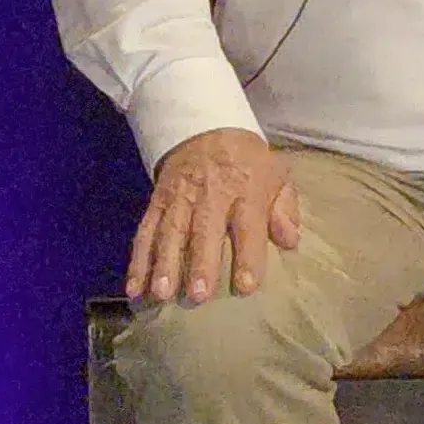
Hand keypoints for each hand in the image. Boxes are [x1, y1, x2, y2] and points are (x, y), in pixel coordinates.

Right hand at [126, 128, 300, 305]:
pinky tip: (134, 287)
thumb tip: (290, 242)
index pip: (248, 225)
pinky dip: (138, 259)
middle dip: (200, 263)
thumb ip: (284, 210)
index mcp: (246, 190)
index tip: (246, 286)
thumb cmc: (247, 163)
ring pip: (170, 231)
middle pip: (204, 230)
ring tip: (161, 294)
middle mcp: (211, 194)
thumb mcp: (276, 176)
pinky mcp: (157, 201)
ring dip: (164, 264)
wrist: (206, 127)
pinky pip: (146, 230)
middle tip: (197, 295)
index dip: (248, 256)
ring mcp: (180, 198)